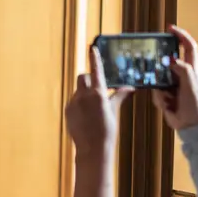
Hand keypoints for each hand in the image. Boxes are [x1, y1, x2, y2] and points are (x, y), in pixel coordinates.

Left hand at [66, 42, 131, 157]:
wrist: (92, 148)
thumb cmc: (107, 129)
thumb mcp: (114, 111)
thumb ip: (119, 96)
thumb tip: (130, 87)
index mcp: (98, 94)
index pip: (96, 71)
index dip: (94, 58)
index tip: (92, 47)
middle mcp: (84, 96)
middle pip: (83, 77)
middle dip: (89, 79)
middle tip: (96, 89)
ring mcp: (74, 103)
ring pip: (78, 90)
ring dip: (84, 93)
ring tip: (92, 108)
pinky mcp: (67, 110)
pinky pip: (73, 101)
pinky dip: (79, 104)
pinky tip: (86, 116)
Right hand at [150, 24, 197, 131]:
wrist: (191, 125)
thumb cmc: (196, 104)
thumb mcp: (191, 83)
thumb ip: (182, 69)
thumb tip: (171, 59)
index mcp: (192, 69)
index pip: (188, 47)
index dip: (181, 36)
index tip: (170, 29)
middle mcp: (182, 75)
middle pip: (167, 62)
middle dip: (160, 66)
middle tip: (153, 67)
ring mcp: (173, 86)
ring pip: (158, 79)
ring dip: (160, 90)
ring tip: (168, 100)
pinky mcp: (166, 96)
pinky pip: (156, 92)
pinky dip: (160, 99)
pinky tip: (168, 106)